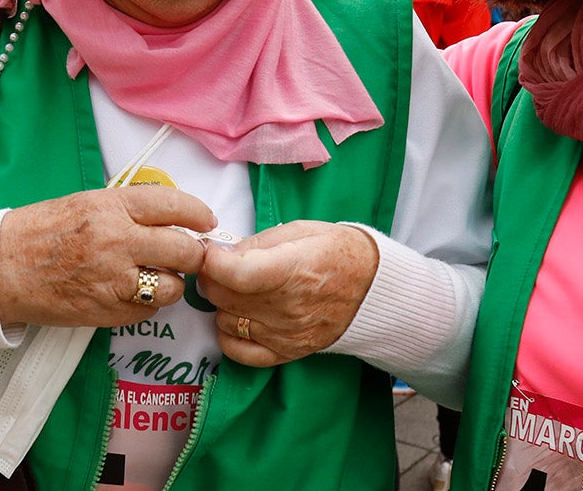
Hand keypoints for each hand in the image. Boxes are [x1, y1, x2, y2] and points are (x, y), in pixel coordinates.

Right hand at [0, 186, 216, 328]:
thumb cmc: (42, 231)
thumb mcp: (87, 203)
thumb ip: (129, 210)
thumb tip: (172, 218)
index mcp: (112, 207)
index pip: (174, 206)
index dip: (198, 214)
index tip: (207, 221)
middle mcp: (117, 240)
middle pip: (184, 251)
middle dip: (194, 255)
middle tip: (190, 256)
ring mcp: (112, 279)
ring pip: (171, 287)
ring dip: (171, 284)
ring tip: (156, 278)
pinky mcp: (105, 310)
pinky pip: (147, 312)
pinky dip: (147, 305)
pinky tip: (131, 294)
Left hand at [198, 222, 378, 366]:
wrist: (372, 287)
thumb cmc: (336, 252)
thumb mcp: (300, 231)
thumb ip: (257, 243)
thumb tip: (221, 254)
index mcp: (292, 269)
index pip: (235, 274)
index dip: (212, 262)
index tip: (210, 252)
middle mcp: (288, 305)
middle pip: (223, 297)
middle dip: (212, 277)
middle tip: (219, 265)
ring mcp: (286, 333)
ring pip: (226, 320)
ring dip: (222, 304)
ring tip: (236, 289)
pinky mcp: (287, 352)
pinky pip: (240, 352)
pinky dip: (229, 334)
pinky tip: (236, 317)